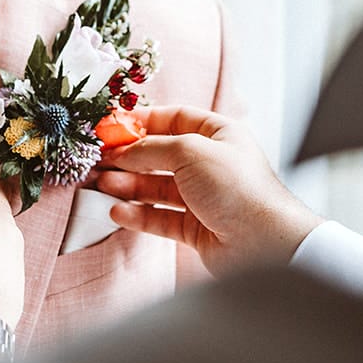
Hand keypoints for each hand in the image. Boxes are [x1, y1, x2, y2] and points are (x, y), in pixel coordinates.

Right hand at [95, 106, 321, 275]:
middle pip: (160, 155)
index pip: (173, 119)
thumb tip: (123, 150)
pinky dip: (138, 215)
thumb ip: (153, 148)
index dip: (141, 123)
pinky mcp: (196, 228)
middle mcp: (210, 164)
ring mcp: (203, 197)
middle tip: (98, 161)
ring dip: (128, 186)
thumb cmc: (237, 187)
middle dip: (128, 158)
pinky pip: (160, 217)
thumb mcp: (191, 151)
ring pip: (156, 188)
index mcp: (218, 135)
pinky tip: (118, 212)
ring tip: (102, 186)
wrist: (265, 242)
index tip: (110, 128)